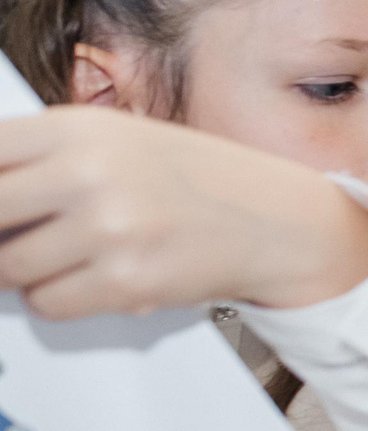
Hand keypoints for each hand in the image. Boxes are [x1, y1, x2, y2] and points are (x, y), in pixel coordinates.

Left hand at [0, 107, 367, 316]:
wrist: (277, 220)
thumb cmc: (195, 181)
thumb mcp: (117, 143)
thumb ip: (44, 160)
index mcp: (81, 128)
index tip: (4, 206)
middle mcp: (92, 172)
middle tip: (17, 236)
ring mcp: (110, 227)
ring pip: (9, 267)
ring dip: (28, 271)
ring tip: (70, 256)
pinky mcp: (127, 280)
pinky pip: (48, 303)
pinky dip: (62, 298)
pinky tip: (97, 276)